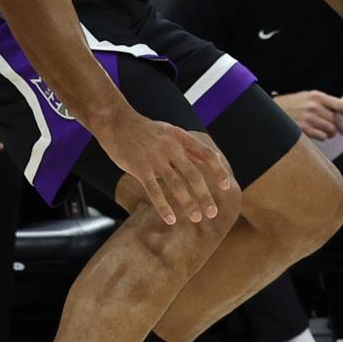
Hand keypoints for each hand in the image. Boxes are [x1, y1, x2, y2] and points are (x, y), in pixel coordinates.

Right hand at [99, 107, 232, 225]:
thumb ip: (187, 146)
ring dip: (188, 204)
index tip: (226, 186)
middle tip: (212, 213)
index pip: (206, 155)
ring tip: (196, 218)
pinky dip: (164, 208)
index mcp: (180, 137)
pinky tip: (171, 220)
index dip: (218, 171)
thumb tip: (209, 158)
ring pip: (176, 185)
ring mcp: (155, 158)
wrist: (117, 121)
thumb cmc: (145, 129)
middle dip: (205, 196)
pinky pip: (154, 191)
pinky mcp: (140, 168)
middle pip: (193, 175)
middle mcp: (171, 147)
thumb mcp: (169, 131)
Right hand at [274, 90, 342, 140]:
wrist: (271, 111)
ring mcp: (309, 118)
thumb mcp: (305, 97)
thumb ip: (321, 103)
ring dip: (331, 133)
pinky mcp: (304, 129)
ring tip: (328, 133)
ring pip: (330, 130)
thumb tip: (338, 113)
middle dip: (342, 127)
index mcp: (316, 96)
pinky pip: (322, 136)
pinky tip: (319, 135)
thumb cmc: (289, 105)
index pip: (340, 105)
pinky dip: (322, 137)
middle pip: (336, 120)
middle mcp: (314, 106)